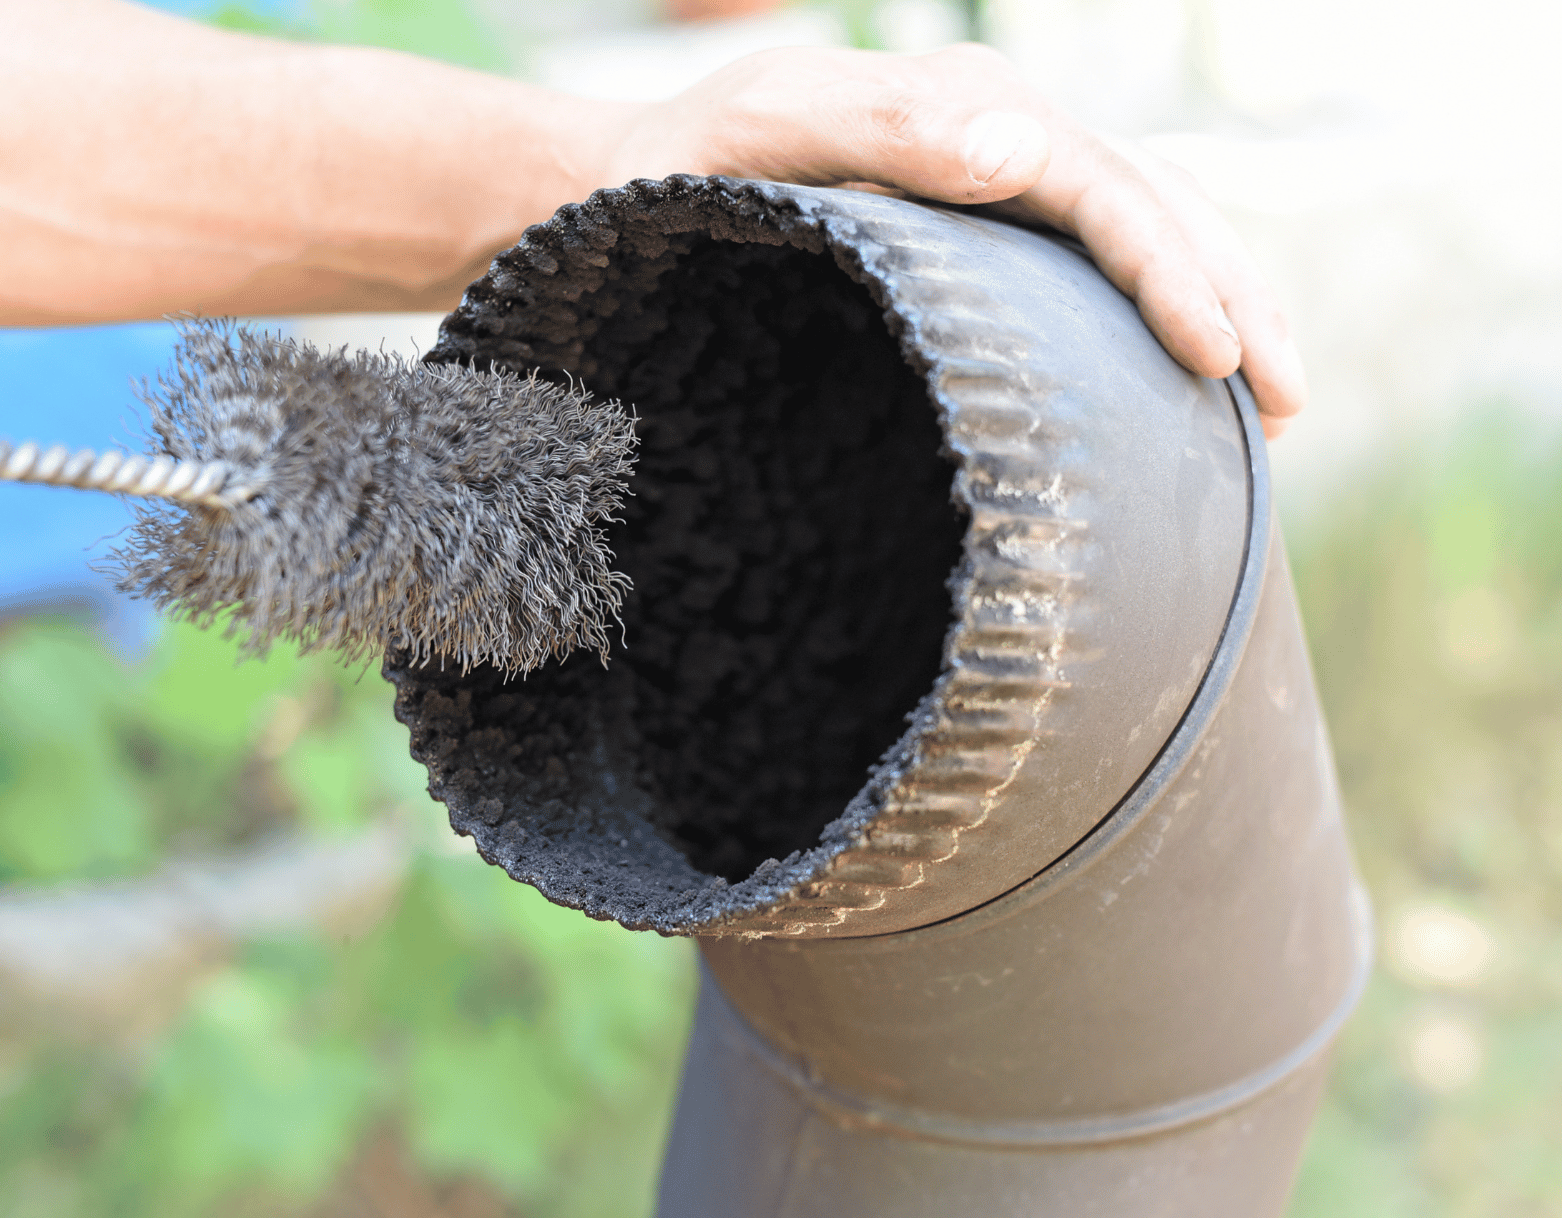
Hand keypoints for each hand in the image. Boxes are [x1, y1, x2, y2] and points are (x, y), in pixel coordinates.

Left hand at [605, 44, 1304, 435]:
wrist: (627, 175)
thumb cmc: (676, 172)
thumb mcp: (757, 138)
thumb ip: (879, 131)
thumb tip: (1024, 148)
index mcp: (963, 108)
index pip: (1104, 189)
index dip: (1174, 272)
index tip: (1221, 359)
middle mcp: (997, 131)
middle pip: (1154, 205)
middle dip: (1233, 297)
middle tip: (1290, 404)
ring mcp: (995, 177)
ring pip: (1141, 229)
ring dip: (1215, 305)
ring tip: (1273, 409)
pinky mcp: (982, 227)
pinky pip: (1090, 260)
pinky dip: (1149, 312)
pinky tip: (1178, 383)